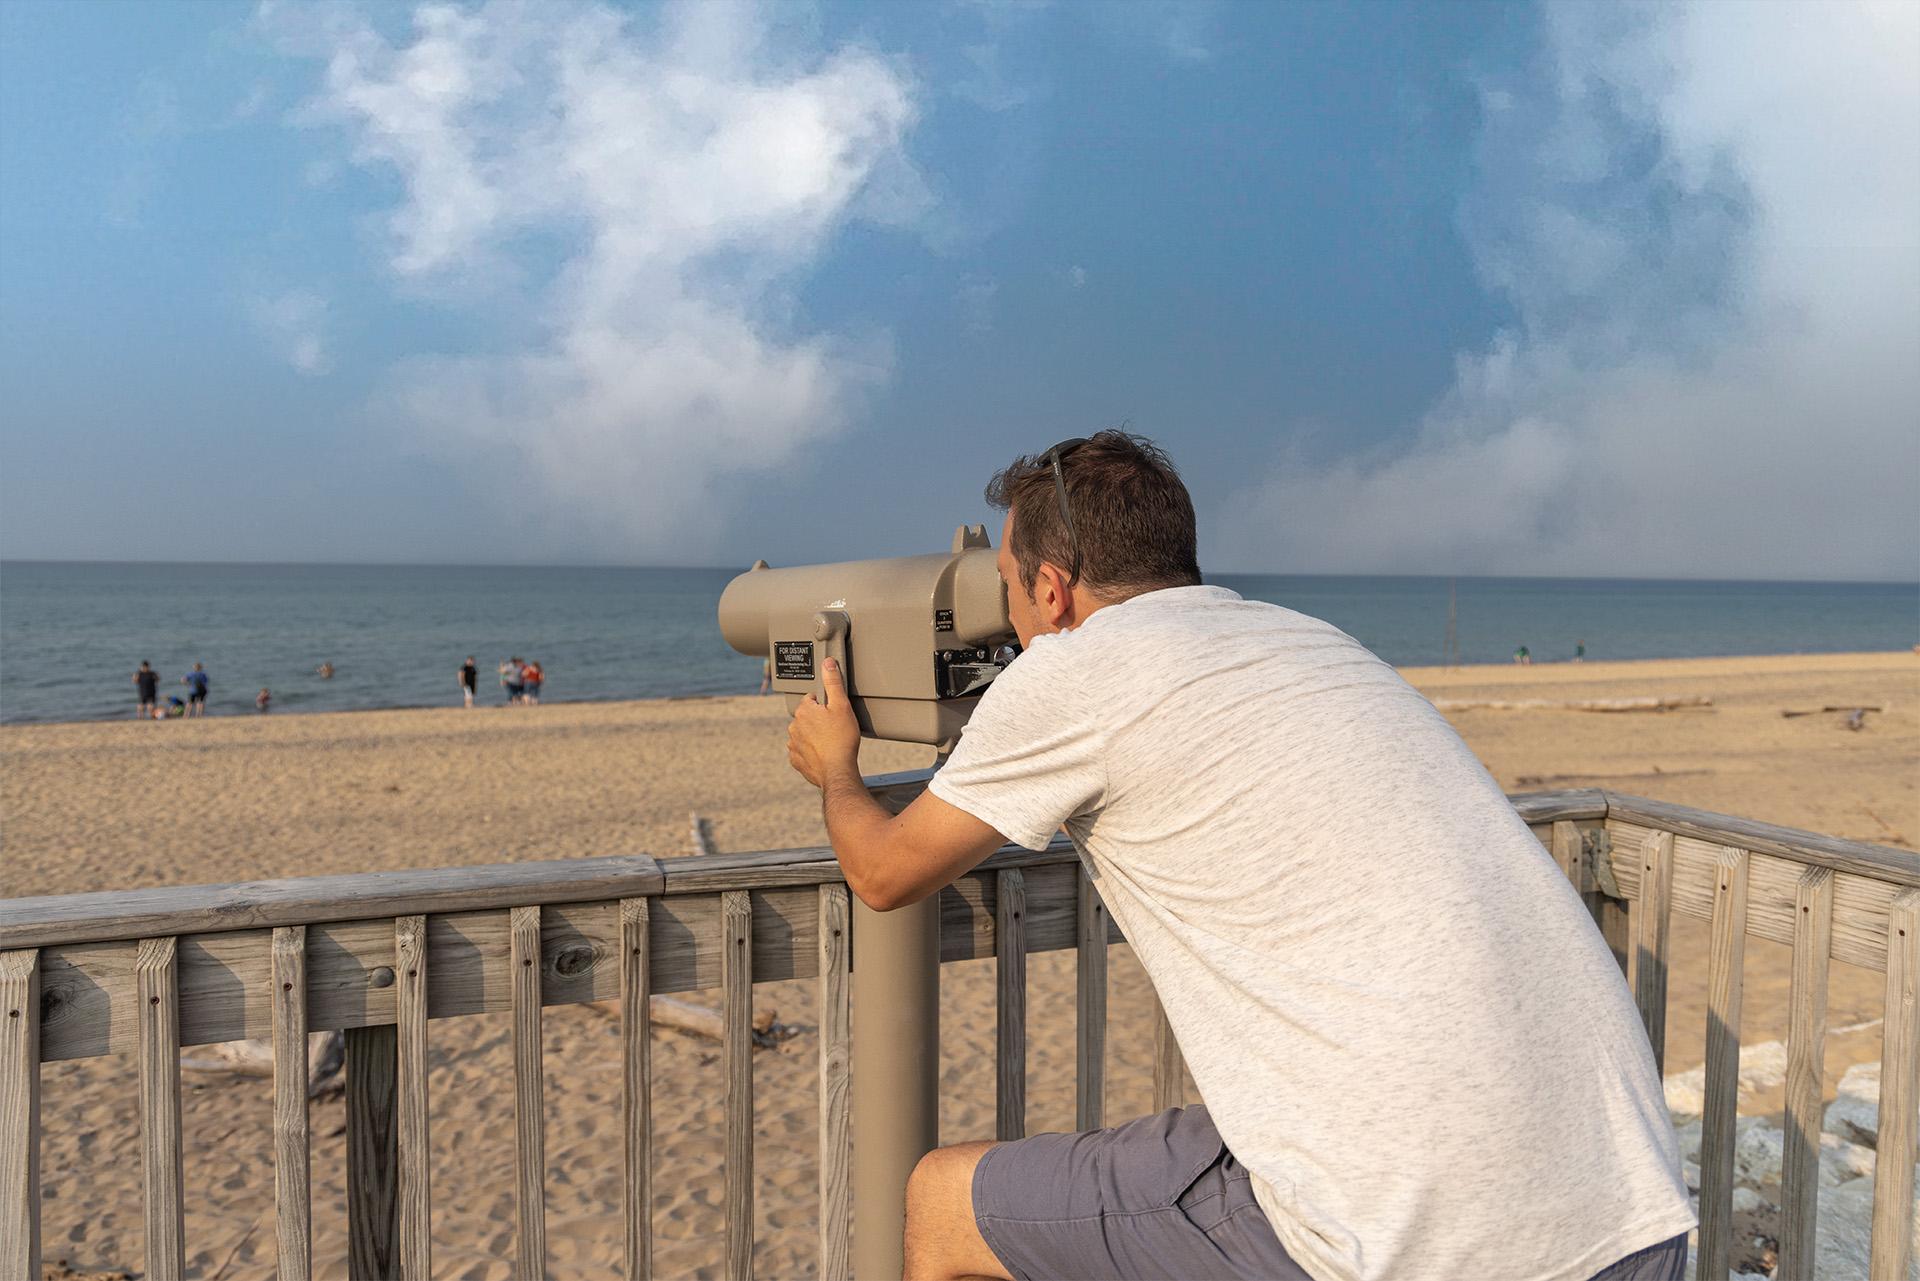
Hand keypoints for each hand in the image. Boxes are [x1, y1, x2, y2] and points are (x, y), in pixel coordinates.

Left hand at [787, 658, 860, 788]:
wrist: (837, 771)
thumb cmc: (842, 739)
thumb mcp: (842, 705)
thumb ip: (833, 682)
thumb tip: (827, 663)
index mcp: (803, 710)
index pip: (812, 699)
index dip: (825, 705)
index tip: (834, 713)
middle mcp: (794, 726)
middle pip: (807, 717)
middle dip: (819, 720)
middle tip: (835, 728)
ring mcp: (793, 744)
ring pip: (804, 734)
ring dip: (814, 736)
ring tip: (831, 742)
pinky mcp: (796, 760)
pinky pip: (802, 751)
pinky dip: (811, 751)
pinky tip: (824, 754)